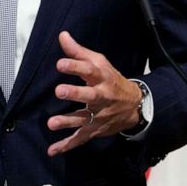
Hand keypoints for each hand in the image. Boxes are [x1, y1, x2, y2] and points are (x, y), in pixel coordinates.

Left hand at [46, 31, 141, 156]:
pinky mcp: (94, 129)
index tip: (60, 63)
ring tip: (51, 123)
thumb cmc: (111, 79)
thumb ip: (78, 52)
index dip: (75, 66)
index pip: (89, 70)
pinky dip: (67, 145)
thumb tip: (62, 35)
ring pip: (83, 119)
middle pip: (90, 95)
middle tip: (59, 91)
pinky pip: (80, 138)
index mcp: (102, 77)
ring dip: (67, 122)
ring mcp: (98, 115)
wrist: (135, 106)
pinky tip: (52, 150)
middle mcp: (101, 97)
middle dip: (75, 93)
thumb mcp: (99, 62)